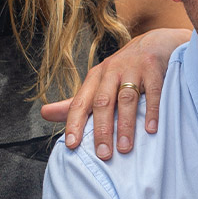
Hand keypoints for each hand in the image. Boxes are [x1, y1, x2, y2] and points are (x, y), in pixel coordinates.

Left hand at [41, 28, 189, 159]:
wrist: (153, 43)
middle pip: (102, 103)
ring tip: (125, 148)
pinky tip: (150, 129)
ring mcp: (133, 68)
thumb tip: (44, 114)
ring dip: (125, 125)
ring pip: (126, 99)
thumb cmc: (122, 70)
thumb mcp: (97, 83)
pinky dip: (151, 111)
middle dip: (101, 130)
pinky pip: (152, 92)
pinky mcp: (153, 68)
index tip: (71, 145)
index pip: (80, 102)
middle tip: (103, 155)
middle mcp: (111, 71)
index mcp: (95, 77)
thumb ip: (74, 103)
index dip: (74, 123)